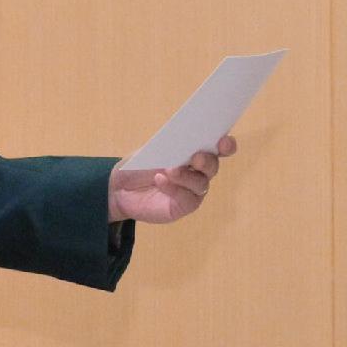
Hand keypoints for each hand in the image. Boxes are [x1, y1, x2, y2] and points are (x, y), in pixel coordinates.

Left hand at [107, 134, 233, 225]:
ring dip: (186, 176)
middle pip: (213, 166)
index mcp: (196, 152)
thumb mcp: (154, 150)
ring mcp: (193, 190)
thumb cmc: (141, 164)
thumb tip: (186, 142)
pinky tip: (160, 181)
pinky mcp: (184, 206)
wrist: (121, 187)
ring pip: (201, 183)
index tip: (223, 141)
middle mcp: (199, 172)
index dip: (226, 145)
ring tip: (170, 170)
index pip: (219, 148)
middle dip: (207, 160)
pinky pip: (186, 198)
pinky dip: (174, 188)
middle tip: (196, 157)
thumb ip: (173, 146)